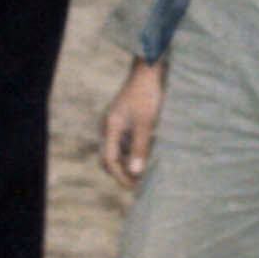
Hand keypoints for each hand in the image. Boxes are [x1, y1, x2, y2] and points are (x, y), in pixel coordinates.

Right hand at [101, 59, 166, 191]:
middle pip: (110, 157)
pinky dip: (133, 150)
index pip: (110, 160)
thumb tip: (135, 172)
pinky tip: (148, 153)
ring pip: (118, 150)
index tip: (135, 186)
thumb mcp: (146, 123)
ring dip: (129, 162)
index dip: (121, 176)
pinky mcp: (124, 119)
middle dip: (122, 172)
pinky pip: (125, 141)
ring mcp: (116, 123)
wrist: (148, 71)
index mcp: (110, 128)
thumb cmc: (148, 95)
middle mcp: (109, 127)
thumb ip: (140, 148)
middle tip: (139, 182)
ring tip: (146, 170)